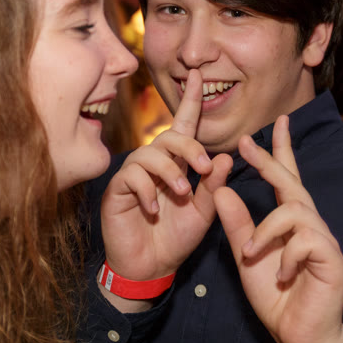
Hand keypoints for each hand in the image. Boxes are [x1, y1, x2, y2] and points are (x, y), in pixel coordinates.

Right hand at [100, 69, 231, 307]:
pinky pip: (131, 177)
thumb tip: (224, 156)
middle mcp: (155, 164)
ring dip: (170, 171)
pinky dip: (147, 191)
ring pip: (150, 154)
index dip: (191, 100)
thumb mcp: (203, 212)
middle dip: (188, 146)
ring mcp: (134, 176)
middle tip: (203, 167)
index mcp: (177, 163)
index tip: (199, 74)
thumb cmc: (176, 238)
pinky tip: (153, 210)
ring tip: (182, 194)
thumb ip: (213, 185)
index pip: (184, 126)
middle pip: (169, 136)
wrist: (151, 268)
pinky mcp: (118, 191)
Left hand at [215, 115, 342, 342]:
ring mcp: (323, 240)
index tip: (269, 125)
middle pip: (292, 184)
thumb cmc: (277, 297)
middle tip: (246, 145)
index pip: (286, 179)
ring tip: (251, 254)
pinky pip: (306, 240)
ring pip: (295, 211)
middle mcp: (310, 225)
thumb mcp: (247, 258)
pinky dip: (287, 256)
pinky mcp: (332, 259)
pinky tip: (282, 275)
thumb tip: (222, 191)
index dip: (278, 151)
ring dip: (266, 230)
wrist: (299, 336)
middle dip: (269, 161)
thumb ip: (237, 226)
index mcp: (292, 222)